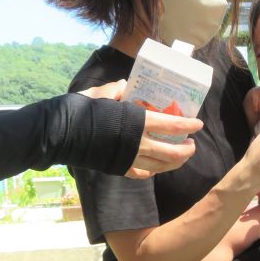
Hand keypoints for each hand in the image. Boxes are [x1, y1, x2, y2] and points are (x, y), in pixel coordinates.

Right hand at [79, 80, 203, 178]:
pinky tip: (156, 167)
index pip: (173, 125)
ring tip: (180, 156)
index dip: (189, 125)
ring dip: (175, 163)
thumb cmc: (82, 110)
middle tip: (191, 144)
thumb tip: (126, 86)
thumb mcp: (102, 94)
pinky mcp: (121, 169)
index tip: (198, 124)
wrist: (61, 134)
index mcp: (139, 122)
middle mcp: (140, 144)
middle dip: (187, 150)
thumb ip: (118, 90)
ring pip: (162, 167)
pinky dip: (152, 171)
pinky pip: (142, 174)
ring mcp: (131, 160)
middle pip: (173, 153)